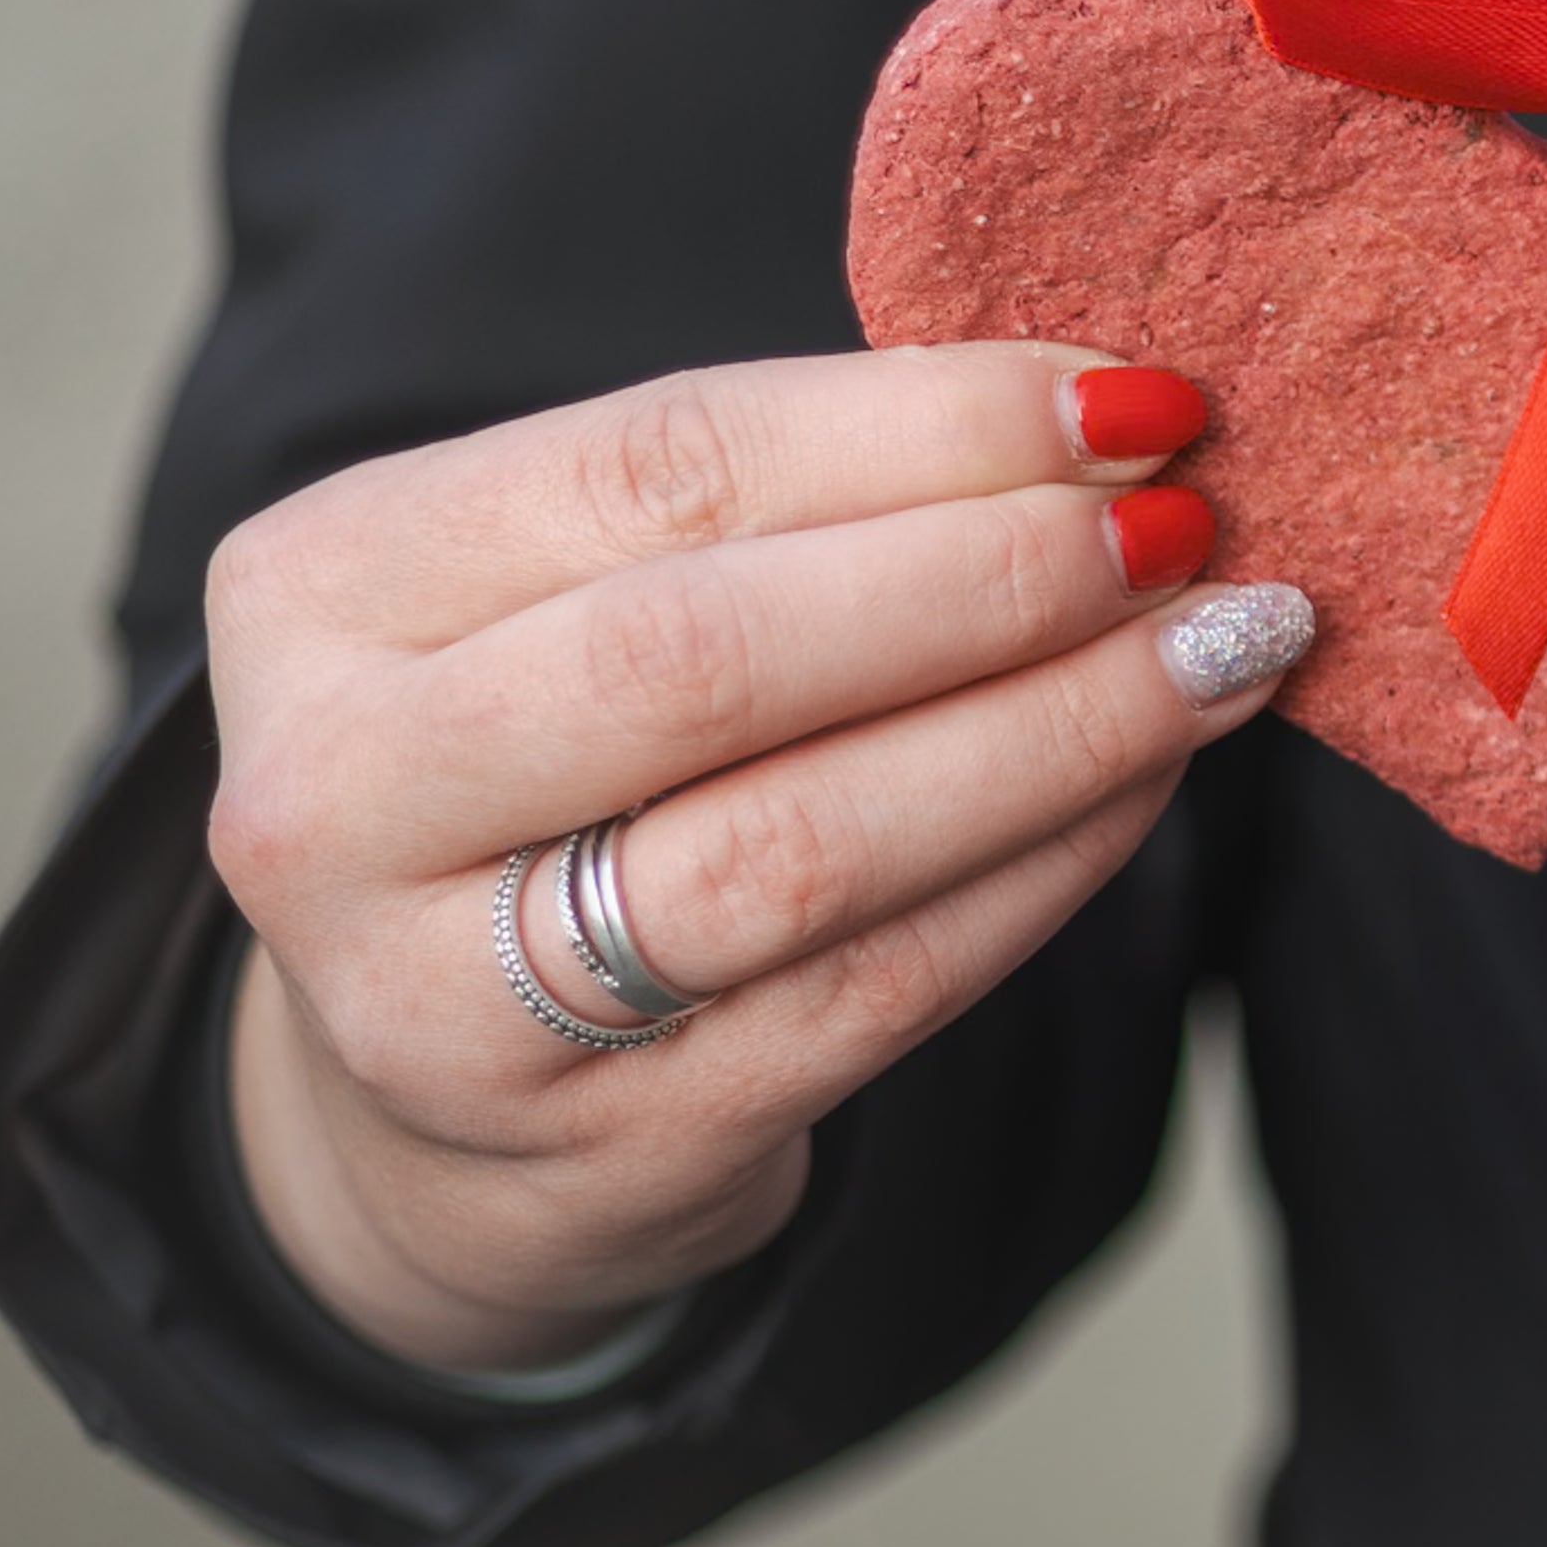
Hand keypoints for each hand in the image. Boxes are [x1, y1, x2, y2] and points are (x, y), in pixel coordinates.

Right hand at [201, 345, 1311, 1375]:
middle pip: (714, 655)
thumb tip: (1107, 416)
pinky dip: (1048, 871)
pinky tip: (1152, 787)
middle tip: (1192, 533)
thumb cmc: (558, 779)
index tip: (1137, 403)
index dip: (930, 424)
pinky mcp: (604, 1143)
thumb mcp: (583, 598)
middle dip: (994, 578)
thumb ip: (786, 502)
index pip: (663, 462)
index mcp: (322, 587)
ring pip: (807, 841)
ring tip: (1224, 651)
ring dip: (1059, 731)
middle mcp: (336, 797)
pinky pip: (879, 986)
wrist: (440, 1105)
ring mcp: (447, 998)